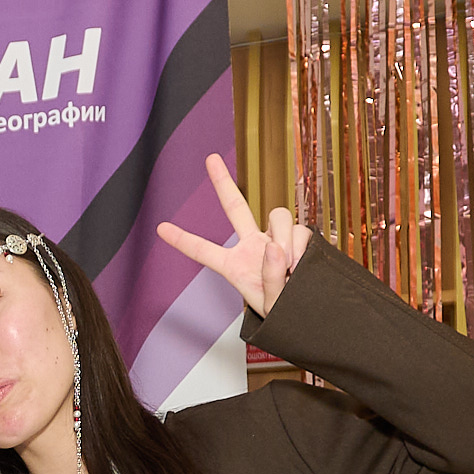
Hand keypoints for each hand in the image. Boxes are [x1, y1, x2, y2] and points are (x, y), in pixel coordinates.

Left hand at [153, 153, 309, 312]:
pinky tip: (302, 265)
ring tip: (290, 265)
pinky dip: (302, 245)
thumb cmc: (288, 314)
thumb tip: (274, 247)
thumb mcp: (272, 306)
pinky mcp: (299, 239)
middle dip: (222, 181)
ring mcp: (277, 239)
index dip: (182, 240)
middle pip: (235, 206)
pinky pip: (301, 230)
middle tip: (210, 157)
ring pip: (279, 215)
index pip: (204, 251)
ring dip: (286, 236)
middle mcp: (253, 247)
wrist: (314, 315)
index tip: (160, 228)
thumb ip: (271, 279)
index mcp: (235, 267)